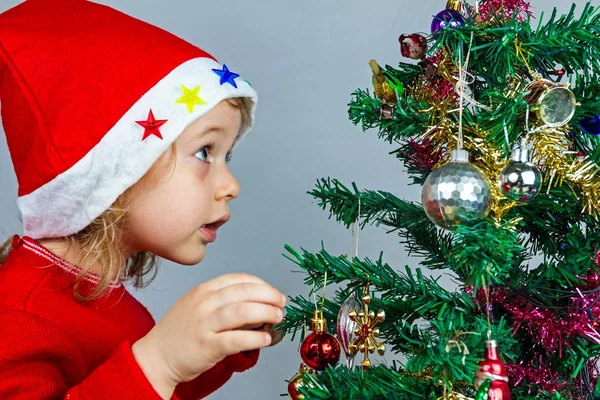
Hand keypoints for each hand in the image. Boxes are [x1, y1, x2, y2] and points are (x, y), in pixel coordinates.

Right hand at [132, 273, 285, 397]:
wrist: (155, 357)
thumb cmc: (179, 333)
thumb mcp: (198, 307)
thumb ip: (224, 303)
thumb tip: (257, 304)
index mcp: (203, 290)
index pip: (238, 279)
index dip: (261, 284)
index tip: (272, 292)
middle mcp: (204, 303)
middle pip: (244, 292)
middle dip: (268, 296)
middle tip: (281, 303)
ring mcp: (205, 324)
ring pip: (243, 311)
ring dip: (266, 313)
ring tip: (278, 317)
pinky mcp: (207, 345)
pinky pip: (237, 339)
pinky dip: (255, 338)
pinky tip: (266, 339)